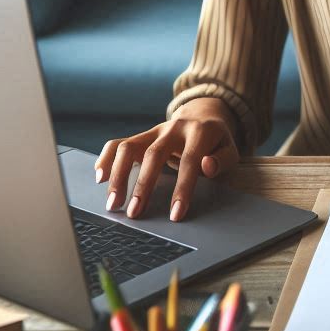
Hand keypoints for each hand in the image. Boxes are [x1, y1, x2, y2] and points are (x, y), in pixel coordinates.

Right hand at [94, 97, 240, 221]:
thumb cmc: (216, 141)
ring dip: (118, 175)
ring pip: (130, 147)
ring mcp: (155, 130)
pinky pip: (118, 143)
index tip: (175, 215)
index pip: (190, 160)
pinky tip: (100, 177)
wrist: (202, 116)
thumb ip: (221, 160)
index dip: (182, 188)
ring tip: (112, 202)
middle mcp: (173, 128)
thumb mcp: (229, 149)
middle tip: (133, 213)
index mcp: (200, 132)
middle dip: (143, 185)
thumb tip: (207, 166)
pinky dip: (106, 158)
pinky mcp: (142, 136)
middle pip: (154, 154)